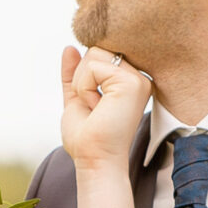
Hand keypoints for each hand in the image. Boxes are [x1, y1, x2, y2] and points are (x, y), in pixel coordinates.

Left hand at [60, 45, 152, 176]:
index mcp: (129, 81)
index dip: (83, 74)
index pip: (98, 54)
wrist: (94, 159)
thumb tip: (69, 48)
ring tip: (96, 108)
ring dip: (82, 84)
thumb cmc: (87, 137)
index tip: (92, 105)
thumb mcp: (76, 97)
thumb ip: (74, 73)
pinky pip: (92, 67)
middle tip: (93, 108)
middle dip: (81, 78)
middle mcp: (138, 77)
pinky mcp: (131, 82)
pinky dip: (84, 89)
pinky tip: (97, 108)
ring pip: (93, 54)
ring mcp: (137, 78)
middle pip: (95, 49)